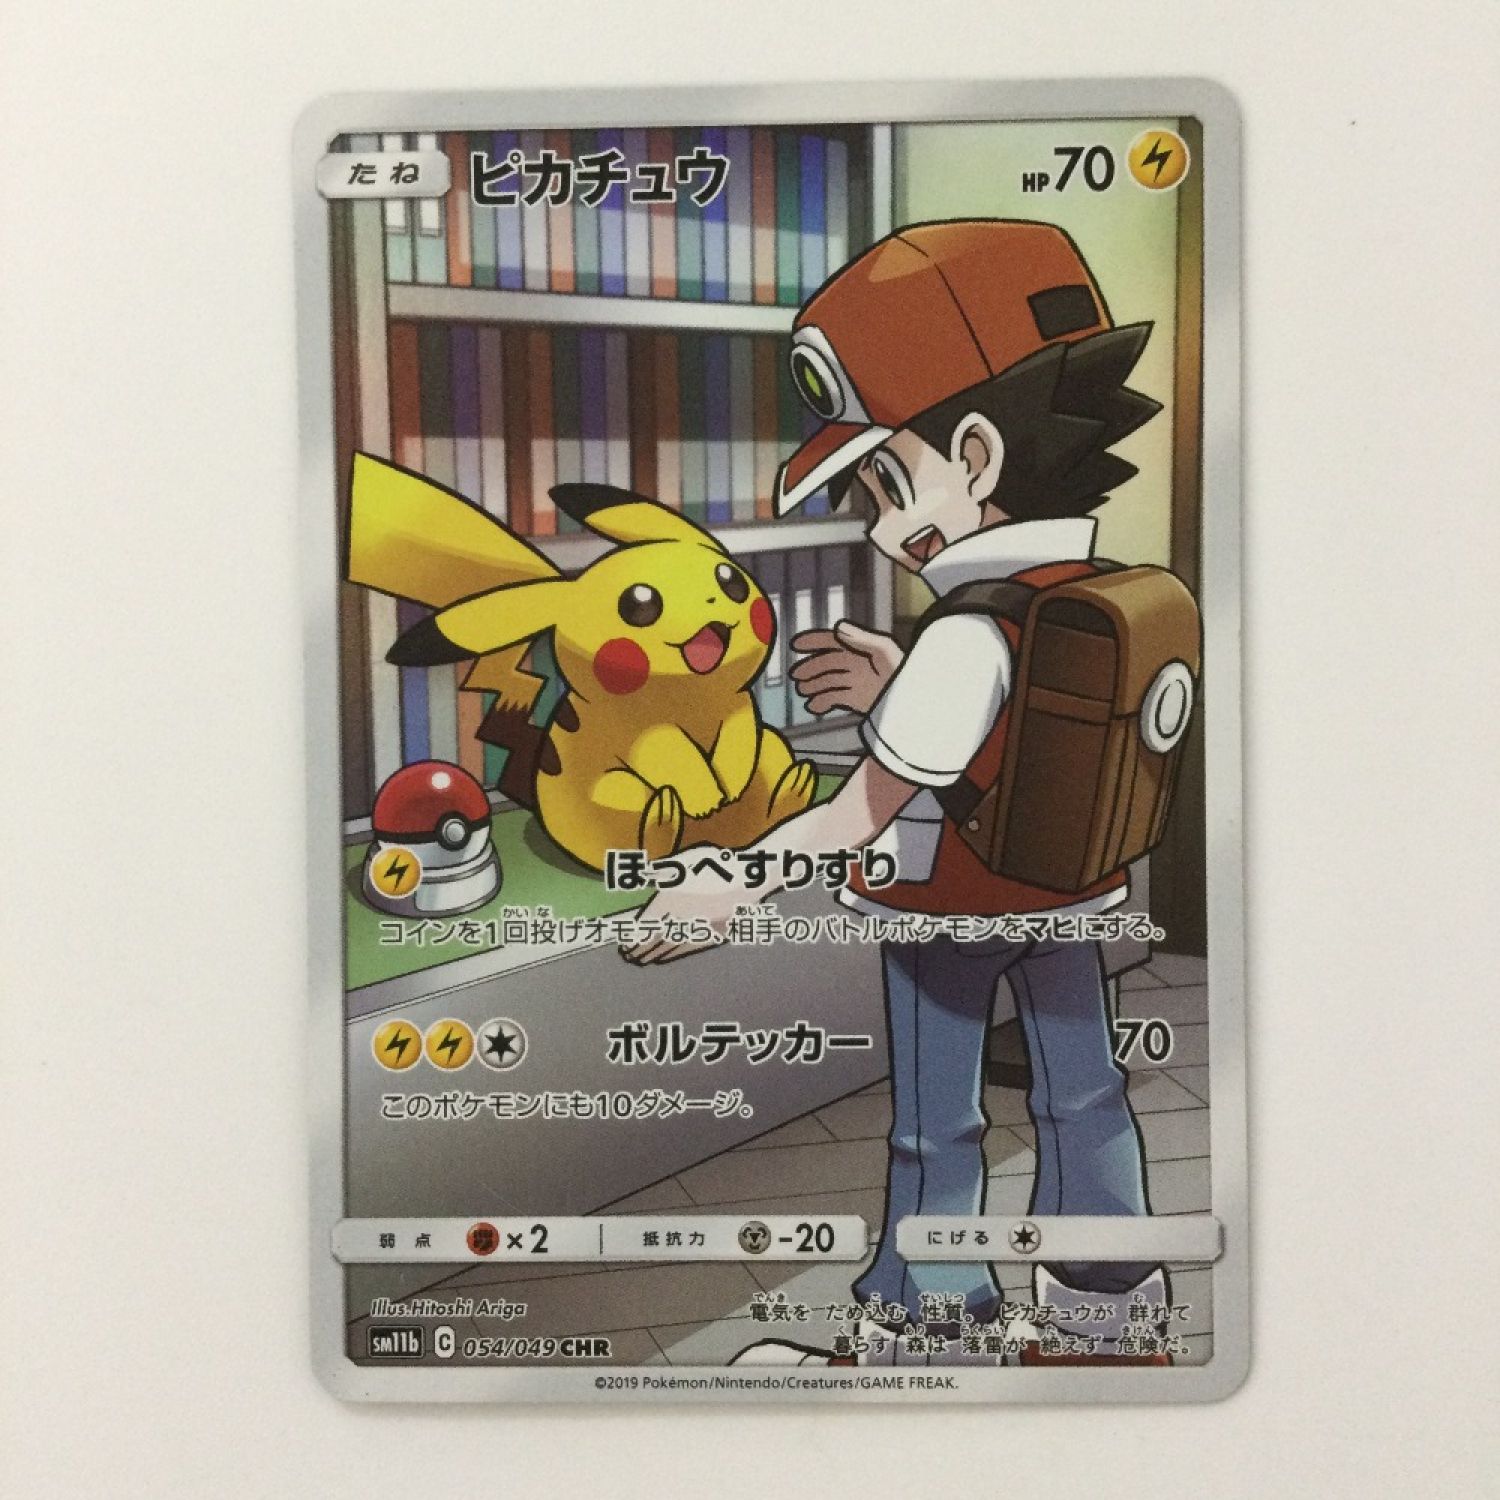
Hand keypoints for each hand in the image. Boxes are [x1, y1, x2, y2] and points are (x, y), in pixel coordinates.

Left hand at [621, 862, 746, 964]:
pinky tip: (670, 956)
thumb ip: (659, 872)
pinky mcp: (714, 936)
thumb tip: (640, 875)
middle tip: (630, 958)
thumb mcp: (682, 863)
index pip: (646, 926)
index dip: (634, 937)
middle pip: (657, 940)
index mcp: (669, 903)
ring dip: (657, 954)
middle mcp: (680, 921)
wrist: (749, 880)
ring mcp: (697, 930)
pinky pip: (689, 948)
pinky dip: (676, 953)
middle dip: (642, 949)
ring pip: (672, 946)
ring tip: (645, 960)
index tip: (624, 946)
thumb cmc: (715, 866)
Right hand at [790, 620, 903, 716]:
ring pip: (827, 681)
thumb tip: (837, 626)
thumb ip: (861, 638)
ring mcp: (855, 682)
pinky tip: (813, 706)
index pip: (832, 640)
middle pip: (826, 663)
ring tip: (802, 691)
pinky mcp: (856, 699)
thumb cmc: (902, 673)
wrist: (912, 703)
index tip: (795, 645)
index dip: (813, 640)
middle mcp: (855, 663)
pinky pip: (833, 699)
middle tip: (796, 676)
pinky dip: (821, 702)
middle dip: (809, 667)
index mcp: (861, 648)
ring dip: (812, 685)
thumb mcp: (883, 651)